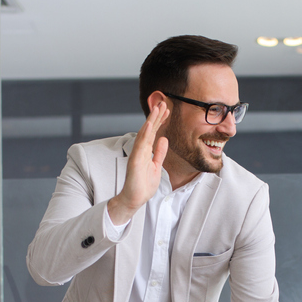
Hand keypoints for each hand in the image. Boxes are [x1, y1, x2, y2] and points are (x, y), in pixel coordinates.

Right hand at [107, 101, 168, 224]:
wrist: (134, 199)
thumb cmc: (143, 185)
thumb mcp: (156, 166)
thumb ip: (159, 153)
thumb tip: (164, 139)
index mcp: (146, 152)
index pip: (154, 133)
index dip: (160, 121)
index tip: (167, 110)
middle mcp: (141, 151)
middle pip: (149, 130)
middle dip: (156, 116)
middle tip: (163, 102)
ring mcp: (137, 155)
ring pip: (144, 134)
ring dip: (151, 121)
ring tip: (157, 108)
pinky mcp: (135, 161)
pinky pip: (140, 146)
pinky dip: (144, 135)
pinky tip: (149, 125)